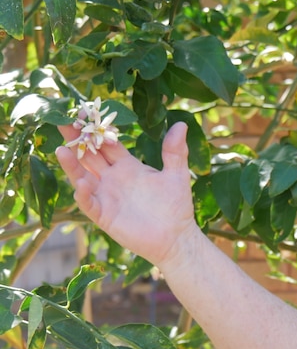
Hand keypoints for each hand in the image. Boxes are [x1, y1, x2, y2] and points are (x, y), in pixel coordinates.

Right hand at [55, 122, 198, 267]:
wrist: (176, 238)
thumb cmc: (177, 207)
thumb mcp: (177, 175)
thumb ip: (175, 151)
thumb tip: (182, 124)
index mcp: (128, 166)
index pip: (108, 143)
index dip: (97, 129)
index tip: (85, 111)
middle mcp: (113, 179)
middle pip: (89, 155)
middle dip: (76, 139)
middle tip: (62, 120)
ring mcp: (106, 196)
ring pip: (83, 177)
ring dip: (72, 164)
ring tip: (62, 149)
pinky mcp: (104, 215)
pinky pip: (89, 203)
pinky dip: (83, 194)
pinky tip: (81, 183)